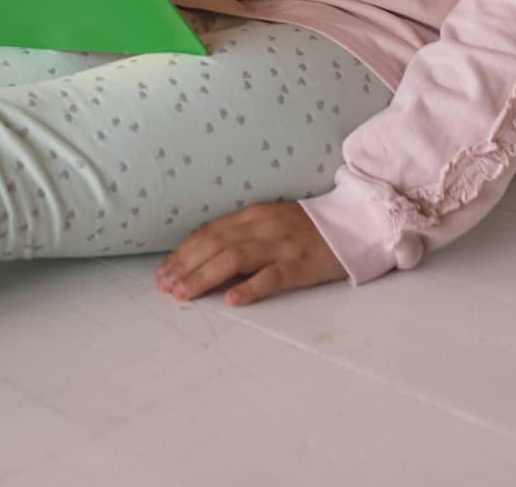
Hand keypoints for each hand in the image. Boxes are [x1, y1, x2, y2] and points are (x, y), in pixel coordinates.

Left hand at [155, 201, 346, 307]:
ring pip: (235, 257)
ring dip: (205, 276)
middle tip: (165, 287)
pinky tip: (232, 300)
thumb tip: (204, 261)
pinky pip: (272, 276)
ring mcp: (281, 244)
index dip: (184, 252)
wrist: (352, 225)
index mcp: (253, 216)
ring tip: (185, 293)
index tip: (163, 272)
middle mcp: (263, 226)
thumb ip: (241, 237)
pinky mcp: (300, 264)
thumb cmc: (306, 230)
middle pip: (216, 243)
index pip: (210, 232)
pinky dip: (250, 288)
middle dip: (186, 265)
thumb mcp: (269, 225)